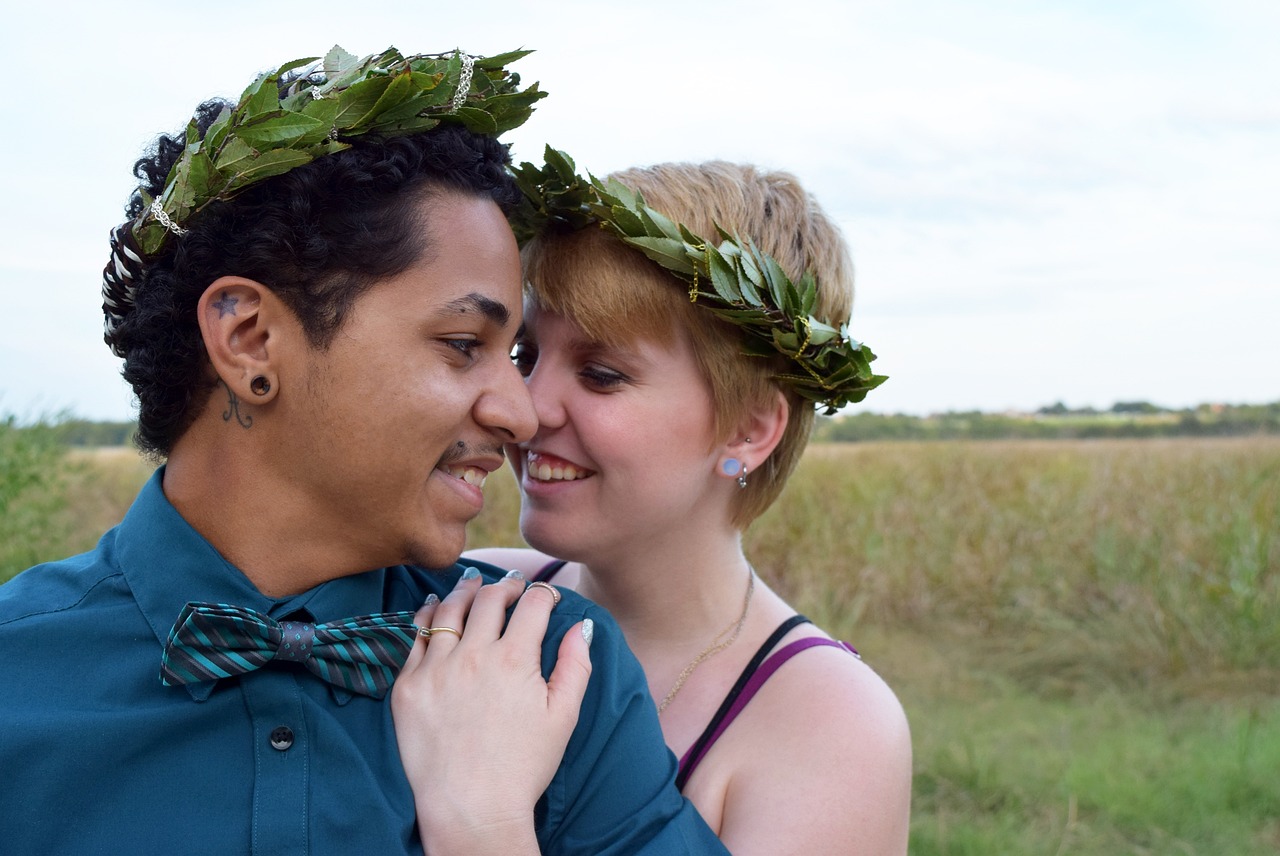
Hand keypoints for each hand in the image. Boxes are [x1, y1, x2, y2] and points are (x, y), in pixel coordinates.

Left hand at [391, 569, 592, 854]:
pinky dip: (425, 616)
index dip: (543, 594)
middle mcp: (473, 655)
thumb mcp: (564, 716)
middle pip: (489, 600)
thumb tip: (581, 626)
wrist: (471, 809)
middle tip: (512, 586)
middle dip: (505, 587)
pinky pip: (414, 638)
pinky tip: (433, 608)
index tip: (546, 595)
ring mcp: (436, 669)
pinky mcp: (408, 687)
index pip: (532, 606)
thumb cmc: (523, 767)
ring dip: (465, 591)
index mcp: (515, 659)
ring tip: (473, 584)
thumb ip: (575, 665)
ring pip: (448, 610)